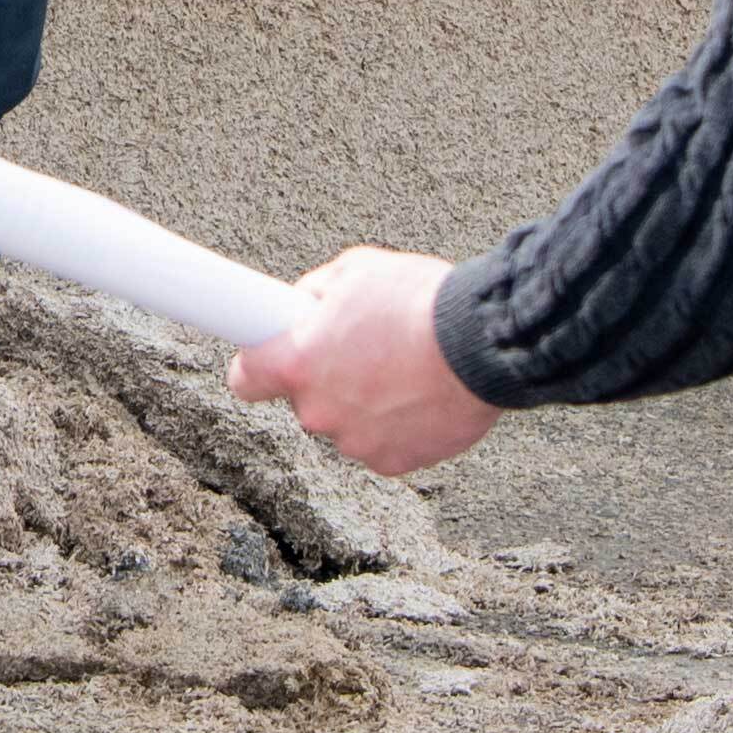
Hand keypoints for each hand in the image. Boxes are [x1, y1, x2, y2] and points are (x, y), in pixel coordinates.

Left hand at [233, 246, 490, 472]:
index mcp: (296, 363)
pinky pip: (384, 442)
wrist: (487, 343)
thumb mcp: (357, 270)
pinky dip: (399, 424)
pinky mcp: (395, 461)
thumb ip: (318, 293)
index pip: (245, 379)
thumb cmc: (422, 302)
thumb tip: (305, 304)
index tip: (269, 361)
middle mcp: (317, 411)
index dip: (258, 367)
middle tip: (368, 350)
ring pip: (347, 422)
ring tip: (404, 369)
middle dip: (329, 377)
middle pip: (306, 399)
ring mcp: (355, 442)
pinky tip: (422, 394)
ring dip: (366, 402)